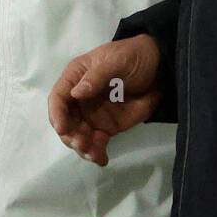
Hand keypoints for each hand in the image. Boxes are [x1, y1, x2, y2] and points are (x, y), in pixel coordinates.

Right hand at [48, 33, 162, 165]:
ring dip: (82, 148)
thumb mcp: (117, 61)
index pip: (58, 98)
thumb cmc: (133, 57)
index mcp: (75, 78)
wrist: (159, 69)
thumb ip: (97, 76)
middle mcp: (78, 99)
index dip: (57, 114)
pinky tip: (102, 159)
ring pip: (78, 136)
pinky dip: (96, 153)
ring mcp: (91, 115)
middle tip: (83, 145)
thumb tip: (76, 93)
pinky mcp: (105, 127)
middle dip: (71, 136)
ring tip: (95, 154)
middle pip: (65, 122)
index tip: (63, 129)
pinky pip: (95, 143)